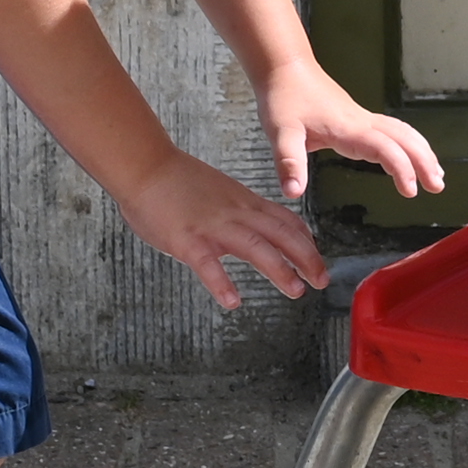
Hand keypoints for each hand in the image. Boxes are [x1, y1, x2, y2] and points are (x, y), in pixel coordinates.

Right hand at [120, 146, 326, 312]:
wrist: (145, 165)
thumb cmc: (175, 181)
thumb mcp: (219, 192)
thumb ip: (236, 211)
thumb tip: (249, 228)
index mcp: (243, 202)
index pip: (285, 220)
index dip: (306, 240)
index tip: (318, 257)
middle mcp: (235, 213)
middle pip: (281, 234)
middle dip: (307, 258)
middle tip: (322, 280)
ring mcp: (213, 226)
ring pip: (256, 248)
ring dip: (280, 270)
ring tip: (296, 291)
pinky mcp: (187, 240)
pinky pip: (208, 264)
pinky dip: (221, 283)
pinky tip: (232, 301)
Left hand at [261, 61, 441, 202]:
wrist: (285, 68)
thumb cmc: (284, 98)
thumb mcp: (280, 132)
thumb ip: (288, 162)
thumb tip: (294, 192)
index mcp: (347, 128)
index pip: (385, 149)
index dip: (401, 168)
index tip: (411, 191)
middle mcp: (361, 122)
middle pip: (404, 139)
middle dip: (424, 161)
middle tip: (437, 186)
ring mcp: (362, 118)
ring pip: (402, 132)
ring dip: (421, 151)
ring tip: (435, 174)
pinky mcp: (357, 118)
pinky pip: (392, 130)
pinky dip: (409, 143)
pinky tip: (410, 154)